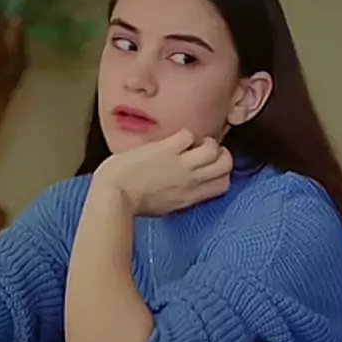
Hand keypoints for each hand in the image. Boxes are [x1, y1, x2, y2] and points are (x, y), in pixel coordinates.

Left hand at [93, 129, 233, 215]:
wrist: (114, 196)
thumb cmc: (133, 203)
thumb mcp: (166, 206)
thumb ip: (183, 195)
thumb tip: (188, 184)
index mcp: (191, 197)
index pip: (224, 183)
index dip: (221, 172)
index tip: (209, 167)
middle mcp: (192, 180)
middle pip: (226, 163)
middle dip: (219, 153)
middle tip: (203, 151)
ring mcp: (181, 164)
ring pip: (213, 148)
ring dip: (204, 141)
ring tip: (190, 144)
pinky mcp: (167, 149)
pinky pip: (188, 135)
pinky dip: (182, 134)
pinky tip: (171, 140)